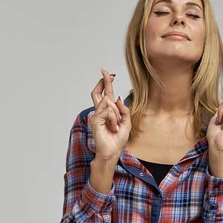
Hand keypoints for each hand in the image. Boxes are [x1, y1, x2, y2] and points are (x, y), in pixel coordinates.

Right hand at [89, 69, 130, 192]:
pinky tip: (113, 127)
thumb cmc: (118, 139)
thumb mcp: (127, 122)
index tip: (110, 74)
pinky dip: (113, 118)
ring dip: (116, 114)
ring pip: (107, 103)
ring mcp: (97, 116)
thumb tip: (117, 98)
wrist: (113, 151)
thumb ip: (124, 110)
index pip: (106, 95)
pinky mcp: (95, 120)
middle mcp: (101, 112)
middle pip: (99, 93)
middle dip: (103, 81)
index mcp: (108, 112)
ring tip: (115, 126)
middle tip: (105, 71)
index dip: (107, 84)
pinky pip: (108, 112)